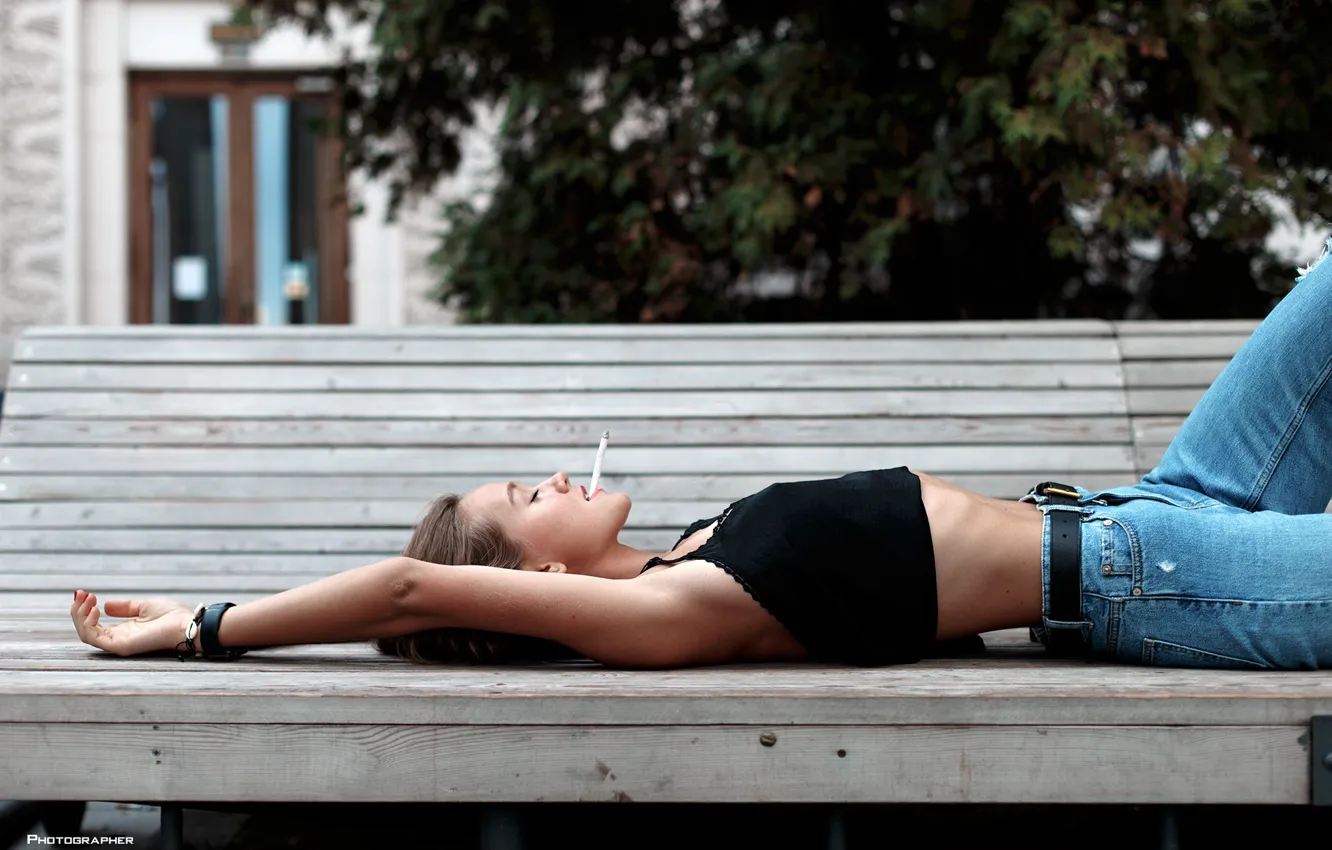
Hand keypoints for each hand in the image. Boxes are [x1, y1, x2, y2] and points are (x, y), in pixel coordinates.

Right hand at [71, 590, 192, 656]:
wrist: (187, 624)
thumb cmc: (173, 616)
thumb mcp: (145, 606)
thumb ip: (125, 607)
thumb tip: (105, 605)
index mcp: (123, 631)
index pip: (94, 625)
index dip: (84, 609)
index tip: (84, 593)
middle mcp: (118, 639)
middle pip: (85, 629)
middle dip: (78, 610)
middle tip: (80, 593)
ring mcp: (118, 644)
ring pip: (85, 634)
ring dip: (79, 615)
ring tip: (88, 598)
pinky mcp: (120, 646)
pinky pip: (93, 638)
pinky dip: (88, 623)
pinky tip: (94, 609)